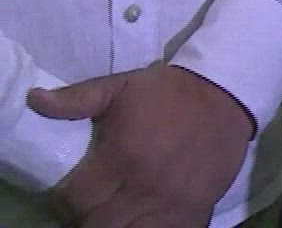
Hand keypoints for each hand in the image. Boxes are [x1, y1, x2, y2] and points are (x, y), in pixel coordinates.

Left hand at [29, 63, 253, 227]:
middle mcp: (142, 187)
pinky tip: (141, 219)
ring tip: (112, 212)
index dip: (61, 201)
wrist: (227, 96)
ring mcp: (169, 205)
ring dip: (112, 226)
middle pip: (94, 224)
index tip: (66, 191)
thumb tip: (35, 100)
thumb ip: (77, 98)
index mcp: (120, 158)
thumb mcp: (121, 87)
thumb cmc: (169, 92)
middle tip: (87, 203)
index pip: (72, 201)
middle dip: (83, 217)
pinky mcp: (193, 213)